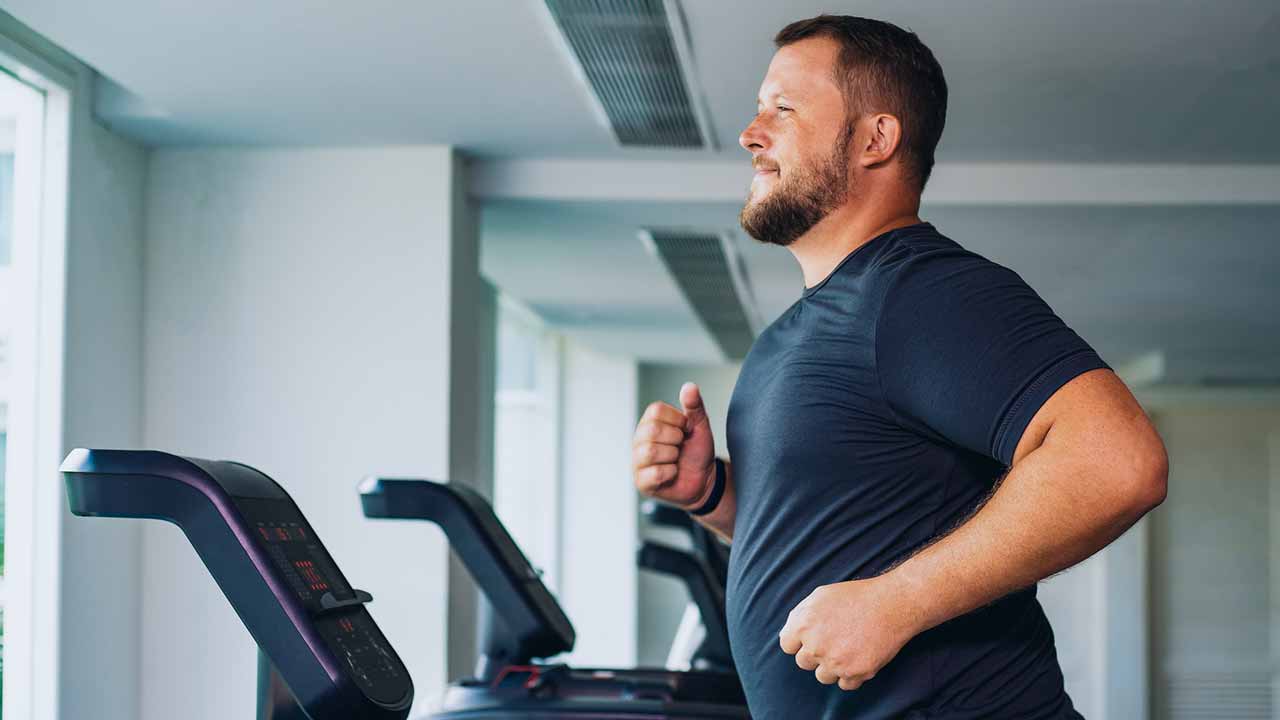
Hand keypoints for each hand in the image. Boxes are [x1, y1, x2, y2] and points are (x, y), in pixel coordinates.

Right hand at [633, 382, 716, 508]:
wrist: (704, 479)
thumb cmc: (697, 451)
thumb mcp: (700, 426)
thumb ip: (694, 406)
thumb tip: (689, 386)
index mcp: (650, 422)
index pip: (655, 411)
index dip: (677, 420)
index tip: (685, 430)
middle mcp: (639, 439)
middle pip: (652, 430)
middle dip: (675, 439)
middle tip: (680, 446)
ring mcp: (637, 461)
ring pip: (651, 452)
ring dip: (672, 456)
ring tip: (675, 459)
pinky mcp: (641, 481)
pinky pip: (655, 474)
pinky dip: (671, 473)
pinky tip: (672, 473)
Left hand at [779, 576, 922, 690]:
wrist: (891, 604)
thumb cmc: (856, 596)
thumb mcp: (820, 595)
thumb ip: (800, 616)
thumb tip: (791, 634)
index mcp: (803, 625)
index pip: (787, 645)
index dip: (799, 641)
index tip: (812, 638)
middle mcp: (815, 646)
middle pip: (804, 663)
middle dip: (816, 653)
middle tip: (834, 640)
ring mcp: (835, 662)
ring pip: (823, 676)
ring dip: (832, 666)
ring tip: (848, 648)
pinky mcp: (855, 673)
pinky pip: (845, 684)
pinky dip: (851, 675)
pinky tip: (859, 658)